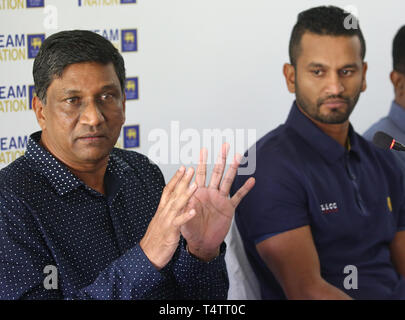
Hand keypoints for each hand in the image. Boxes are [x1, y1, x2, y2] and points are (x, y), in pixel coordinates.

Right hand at [140, 166, 197, 269]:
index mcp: (162, 210)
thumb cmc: (155, 240)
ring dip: (186, 194)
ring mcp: (166, 221)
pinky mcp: (170, 232)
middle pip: (173, 193)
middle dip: (182, 180)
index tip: (182, 168)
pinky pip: (179, 223)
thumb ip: (169, 212)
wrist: (146, 256)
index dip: (175, 178)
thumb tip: (178, 202)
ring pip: (177, 205)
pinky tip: (193, 211)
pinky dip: (186, 216)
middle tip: (190, 169)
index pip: (168, 190)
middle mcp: (163, 213)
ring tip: (195, 185)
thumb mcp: (162, 222)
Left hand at [181, 143, 254, 260]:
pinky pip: (238, 197)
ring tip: (238, 157)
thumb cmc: (190, 230)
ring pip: (228, 180)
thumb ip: (184, 206)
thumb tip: (184, 195)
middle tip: (225, 145)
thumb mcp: (183, 217)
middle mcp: (210, 193)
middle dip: (220, 158)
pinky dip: (245, 189)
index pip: (200, 173)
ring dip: (233, 169)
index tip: (204, 149)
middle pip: (216, 172)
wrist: (202, 244)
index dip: (202, 161)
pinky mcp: (228, 208)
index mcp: (198, 193)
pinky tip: (251, 180)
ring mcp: (220, 199)